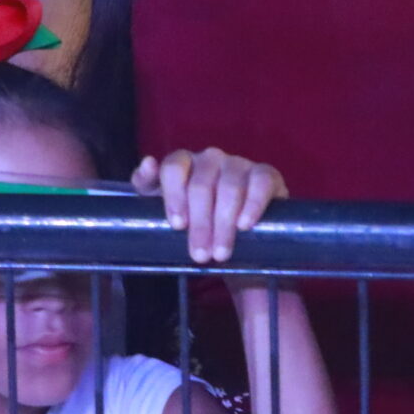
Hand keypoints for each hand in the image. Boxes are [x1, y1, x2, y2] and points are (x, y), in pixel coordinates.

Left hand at [132, 147, 285, 263]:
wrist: (237, 235)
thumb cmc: (194, 217)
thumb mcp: (164, 205)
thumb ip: (147, 183)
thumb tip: (148, 163)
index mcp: (183, 162)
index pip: (174, 168)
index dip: (174, 196)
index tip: (177, 226)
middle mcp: (210, 158)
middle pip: (201, 185)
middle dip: (200, 224)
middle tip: (199, 255)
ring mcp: (239, 164)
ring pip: (229, 188)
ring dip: (224, 224)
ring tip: (221, 253)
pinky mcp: (266, 174)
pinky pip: (260, 184)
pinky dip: (253, 205)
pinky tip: (245, 225)